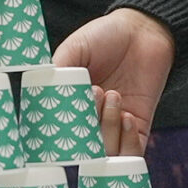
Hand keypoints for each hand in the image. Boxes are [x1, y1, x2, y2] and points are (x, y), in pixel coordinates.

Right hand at [54, 9, 173, 154]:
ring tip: (113, 95)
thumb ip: (58, 70)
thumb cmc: (106, 37)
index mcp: (68, 104)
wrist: (145, 31)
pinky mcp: (138, 132)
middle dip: (86, 127)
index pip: (56, 133)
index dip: (56, 133)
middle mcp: (89, 122)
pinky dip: (128, 141)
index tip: (60, 117)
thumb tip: (42, 96)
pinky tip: (127, 116)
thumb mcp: (75, 48)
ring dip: (108, 128)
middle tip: (95, 92)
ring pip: (105, 154)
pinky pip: (131, 156)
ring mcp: (112, 129)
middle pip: (81, 148)